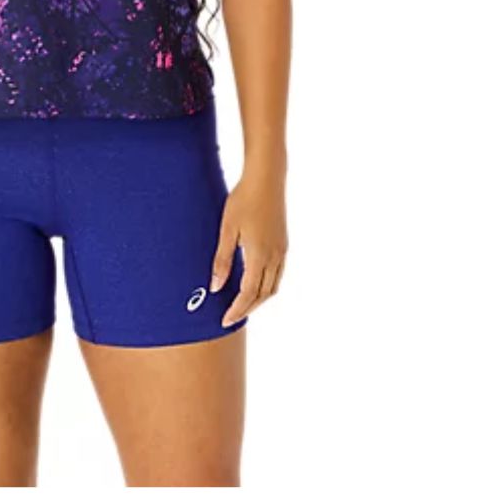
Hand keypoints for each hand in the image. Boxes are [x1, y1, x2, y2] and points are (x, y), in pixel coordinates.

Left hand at [210, 168, 287, 327]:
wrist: (267, 179)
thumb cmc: (243, 200)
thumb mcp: (227, 229)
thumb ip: (222, 260)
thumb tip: (215, 287)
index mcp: (259, 256)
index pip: (248, 294)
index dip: (237, 310)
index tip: (225, 320)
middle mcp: (275, 257)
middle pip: (263, 295)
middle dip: (247, 308)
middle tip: (231, 317)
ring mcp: (282, 251)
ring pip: (273, 286)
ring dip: (259, 299)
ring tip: (242, 304)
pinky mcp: (284, 244)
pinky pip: (278, 274)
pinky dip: (267, 286)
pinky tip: (255, 282)